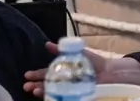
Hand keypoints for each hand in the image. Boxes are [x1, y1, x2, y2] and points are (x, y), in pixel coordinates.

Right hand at [24, 42, 139, 96]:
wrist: (112, 74)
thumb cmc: (94, 64)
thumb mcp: (79, 54)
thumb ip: (63, 50)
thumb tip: (47, 44)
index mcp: (63, 73)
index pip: (46, 75)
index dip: (36, 75)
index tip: (28, 76)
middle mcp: (63, 84)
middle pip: (46, 86)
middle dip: (36, 86)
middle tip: (28, 86)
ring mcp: (69, 92)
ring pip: (52, 93)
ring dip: (42, 93)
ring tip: (35, 92)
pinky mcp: (76, 97)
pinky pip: (64, 99)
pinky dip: (56, 98)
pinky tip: (51, 97)